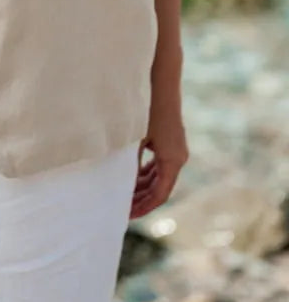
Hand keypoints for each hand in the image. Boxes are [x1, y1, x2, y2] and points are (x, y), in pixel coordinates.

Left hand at [129, 91, 188, 218]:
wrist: (161, 86)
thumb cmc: (147, 111)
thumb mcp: (136, 140)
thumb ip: (131, 164)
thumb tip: (122, 186)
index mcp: (172, 160)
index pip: (160, 194)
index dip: (144, 207)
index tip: (128, 215)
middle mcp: (178, 158)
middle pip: (160, 188)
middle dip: (142, 200)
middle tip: (123, 209)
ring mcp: (176, 150)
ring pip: (160, 177)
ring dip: (143, 187)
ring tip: (124, 196)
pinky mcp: (171, 143)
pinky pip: (160, 166)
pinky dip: (147, 174)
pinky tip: (131, 178)